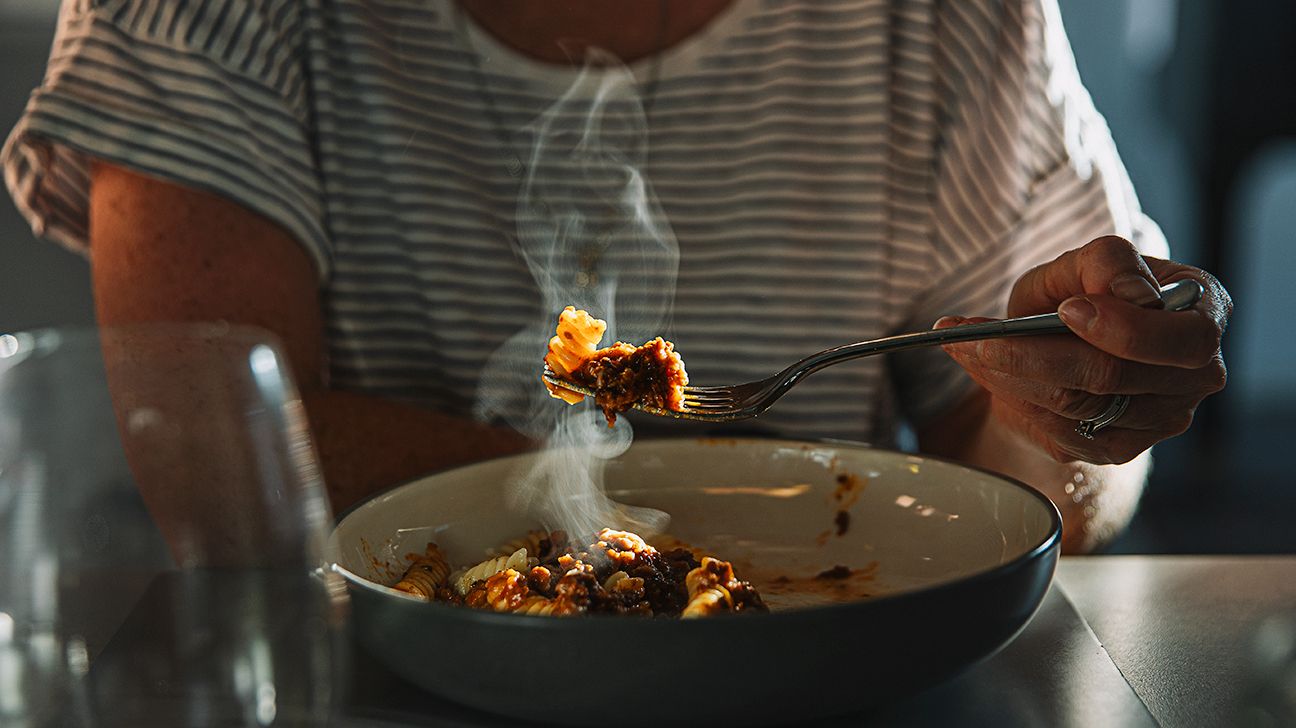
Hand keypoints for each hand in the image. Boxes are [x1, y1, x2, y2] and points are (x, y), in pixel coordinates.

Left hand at [937, 236, 1231, 464]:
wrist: (1061, 342)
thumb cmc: (1084, 293)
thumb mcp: (1085, 262)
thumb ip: (1107, 263)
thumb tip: (1131, 294)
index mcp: (1205, 314)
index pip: (1182, 338)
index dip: (1123, 328)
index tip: (1066, 309)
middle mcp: (1195, 375)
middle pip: (1114, 377)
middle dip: (1035, 355)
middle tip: (977, 337)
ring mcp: (1160, 419)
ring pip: (1075, 404)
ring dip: (1007, 373)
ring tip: (961, 344)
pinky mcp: (1117, 448)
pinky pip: (1058, 429)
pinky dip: (1010, 396)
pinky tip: (982, 369)